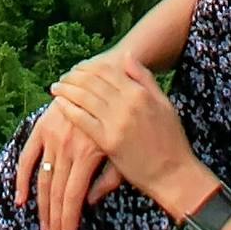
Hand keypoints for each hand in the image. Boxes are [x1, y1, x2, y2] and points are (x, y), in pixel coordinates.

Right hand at [14, 98, 120, 229]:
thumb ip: (108, 178)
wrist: (108, 78)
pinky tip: (20, 200)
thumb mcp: (122, 149)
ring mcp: (53, 137)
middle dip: (56, 223)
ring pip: (43, 180)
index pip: (74, 197)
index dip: (69, 222)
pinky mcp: (43, 127)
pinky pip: (27, 157)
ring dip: (41, 209)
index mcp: (89, 154)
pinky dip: (21, 179)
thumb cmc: (122, 118)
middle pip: (57, 194)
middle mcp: (68, 147)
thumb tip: (89, 202)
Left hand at [48, 53, 207, 215]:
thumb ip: (144, 78)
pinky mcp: (109, 141)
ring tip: (56, 87)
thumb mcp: (164, 103)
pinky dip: (69, 109)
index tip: (78, 68)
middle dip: (74, 76)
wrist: (174, 173)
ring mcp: (117, 122)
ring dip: (67, 89)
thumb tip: (126, 55)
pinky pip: (83, 120)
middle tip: (63, 77)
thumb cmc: (171, 140)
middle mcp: (128, 103)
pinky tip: (59, 104)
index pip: (108, 70)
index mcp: (141, 92)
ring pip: (85, 97)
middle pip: (93, 81)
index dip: (89, 66)